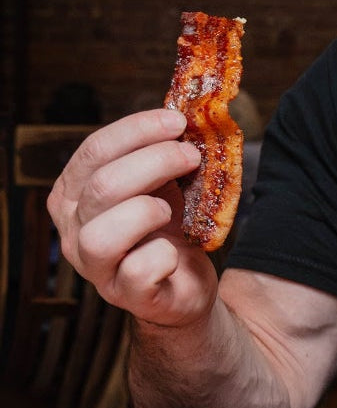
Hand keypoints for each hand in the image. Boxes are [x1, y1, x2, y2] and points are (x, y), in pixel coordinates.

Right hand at [47, 109, 219, 327]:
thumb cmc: (169, 226)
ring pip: (102, 234)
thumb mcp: (163, 183)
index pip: (93, 152)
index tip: (177, 121)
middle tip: (191, 156)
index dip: (136, 130)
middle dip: (155, 162)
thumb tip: (189, 112)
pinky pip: (137, 272)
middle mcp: (74, 230)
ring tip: (172, 207)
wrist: (185, 283)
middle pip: (102, 186)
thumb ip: (163, 151)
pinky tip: (175, 251)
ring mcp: (96, 266)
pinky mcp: (126, 294)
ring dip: (147, 211)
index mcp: (76, 194)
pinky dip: (163, 256)